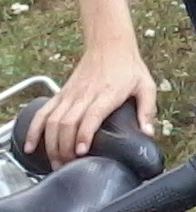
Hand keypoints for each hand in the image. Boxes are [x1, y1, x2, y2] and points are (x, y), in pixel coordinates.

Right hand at [25, 47, 156, 168]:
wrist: (109, 45)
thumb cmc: (129, 67)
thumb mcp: (146, 86)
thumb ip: (147, 110)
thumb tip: (149, 133)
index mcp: (107, 95)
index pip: (91, 117)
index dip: (84, 135)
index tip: (81, 152)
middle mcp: (85, 95)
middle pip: (67, 124)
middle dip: (64, 148)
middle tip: (68, 166)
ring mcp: (70, 95)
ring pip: (52, 121)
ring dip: (50, 144)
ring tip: (56, 162)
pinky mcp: (61, 94)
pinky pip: (43, 113)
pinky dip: (34, 130)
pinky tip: (31, 146)